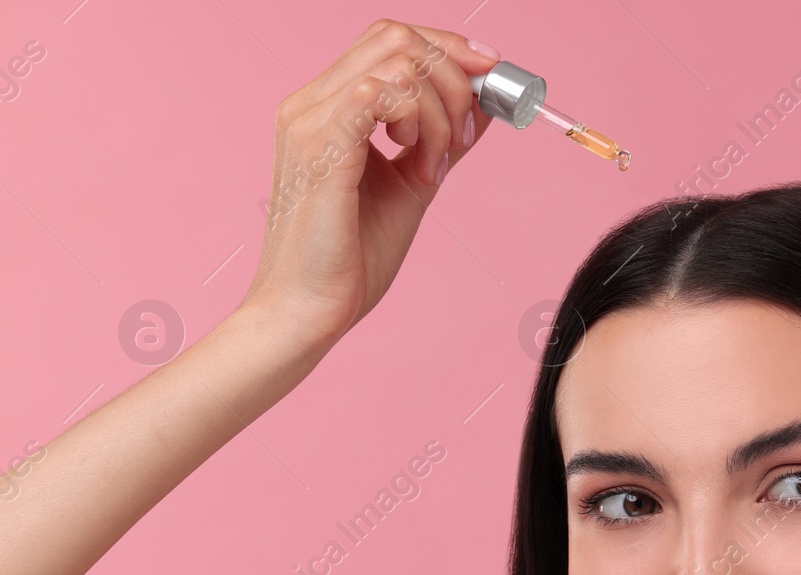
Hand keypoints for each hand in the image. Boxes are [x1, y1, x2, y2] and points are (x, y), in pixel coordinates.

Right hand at [240, 19, 497, 352]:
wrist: (309, 310)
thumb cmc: (350, 259)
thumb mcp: (411, 185)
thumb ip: (440, 140)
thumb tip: (485, 104)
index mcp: (327, 107)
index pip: (389, 40)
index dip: (448, 47)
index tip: (491, 76)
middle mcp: (311, 102)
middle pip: (396, 37)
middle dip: (455, 76)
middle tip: (466, 136)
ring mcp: (311, 119)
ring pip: (399, 61)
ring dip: (440, 109)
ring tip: (435, 163)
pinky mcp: (322, 145)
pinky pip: (381, 93)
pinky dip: (420, 122)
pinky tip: (419, 164)